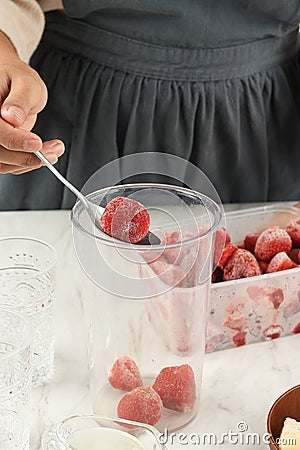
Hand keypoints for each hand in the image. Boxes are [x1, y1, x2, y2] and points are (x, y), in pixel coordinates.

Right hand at [0, 31, 63, 173]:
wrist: (13, 85)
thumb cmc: (17, 79)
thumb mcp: (25, 83)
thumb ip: (20, 100)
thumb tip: (12, 116)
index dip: (16, 140)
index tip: (37, 142)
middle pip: (0, 153)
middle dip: (28, 156)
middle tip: (54, 151)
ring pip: (6, 163)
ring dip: (32, 162)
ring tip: (55, 151)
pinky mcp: (0, 149)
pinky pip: (11, 164)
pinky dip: (29, 163)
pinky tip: (46, 153)